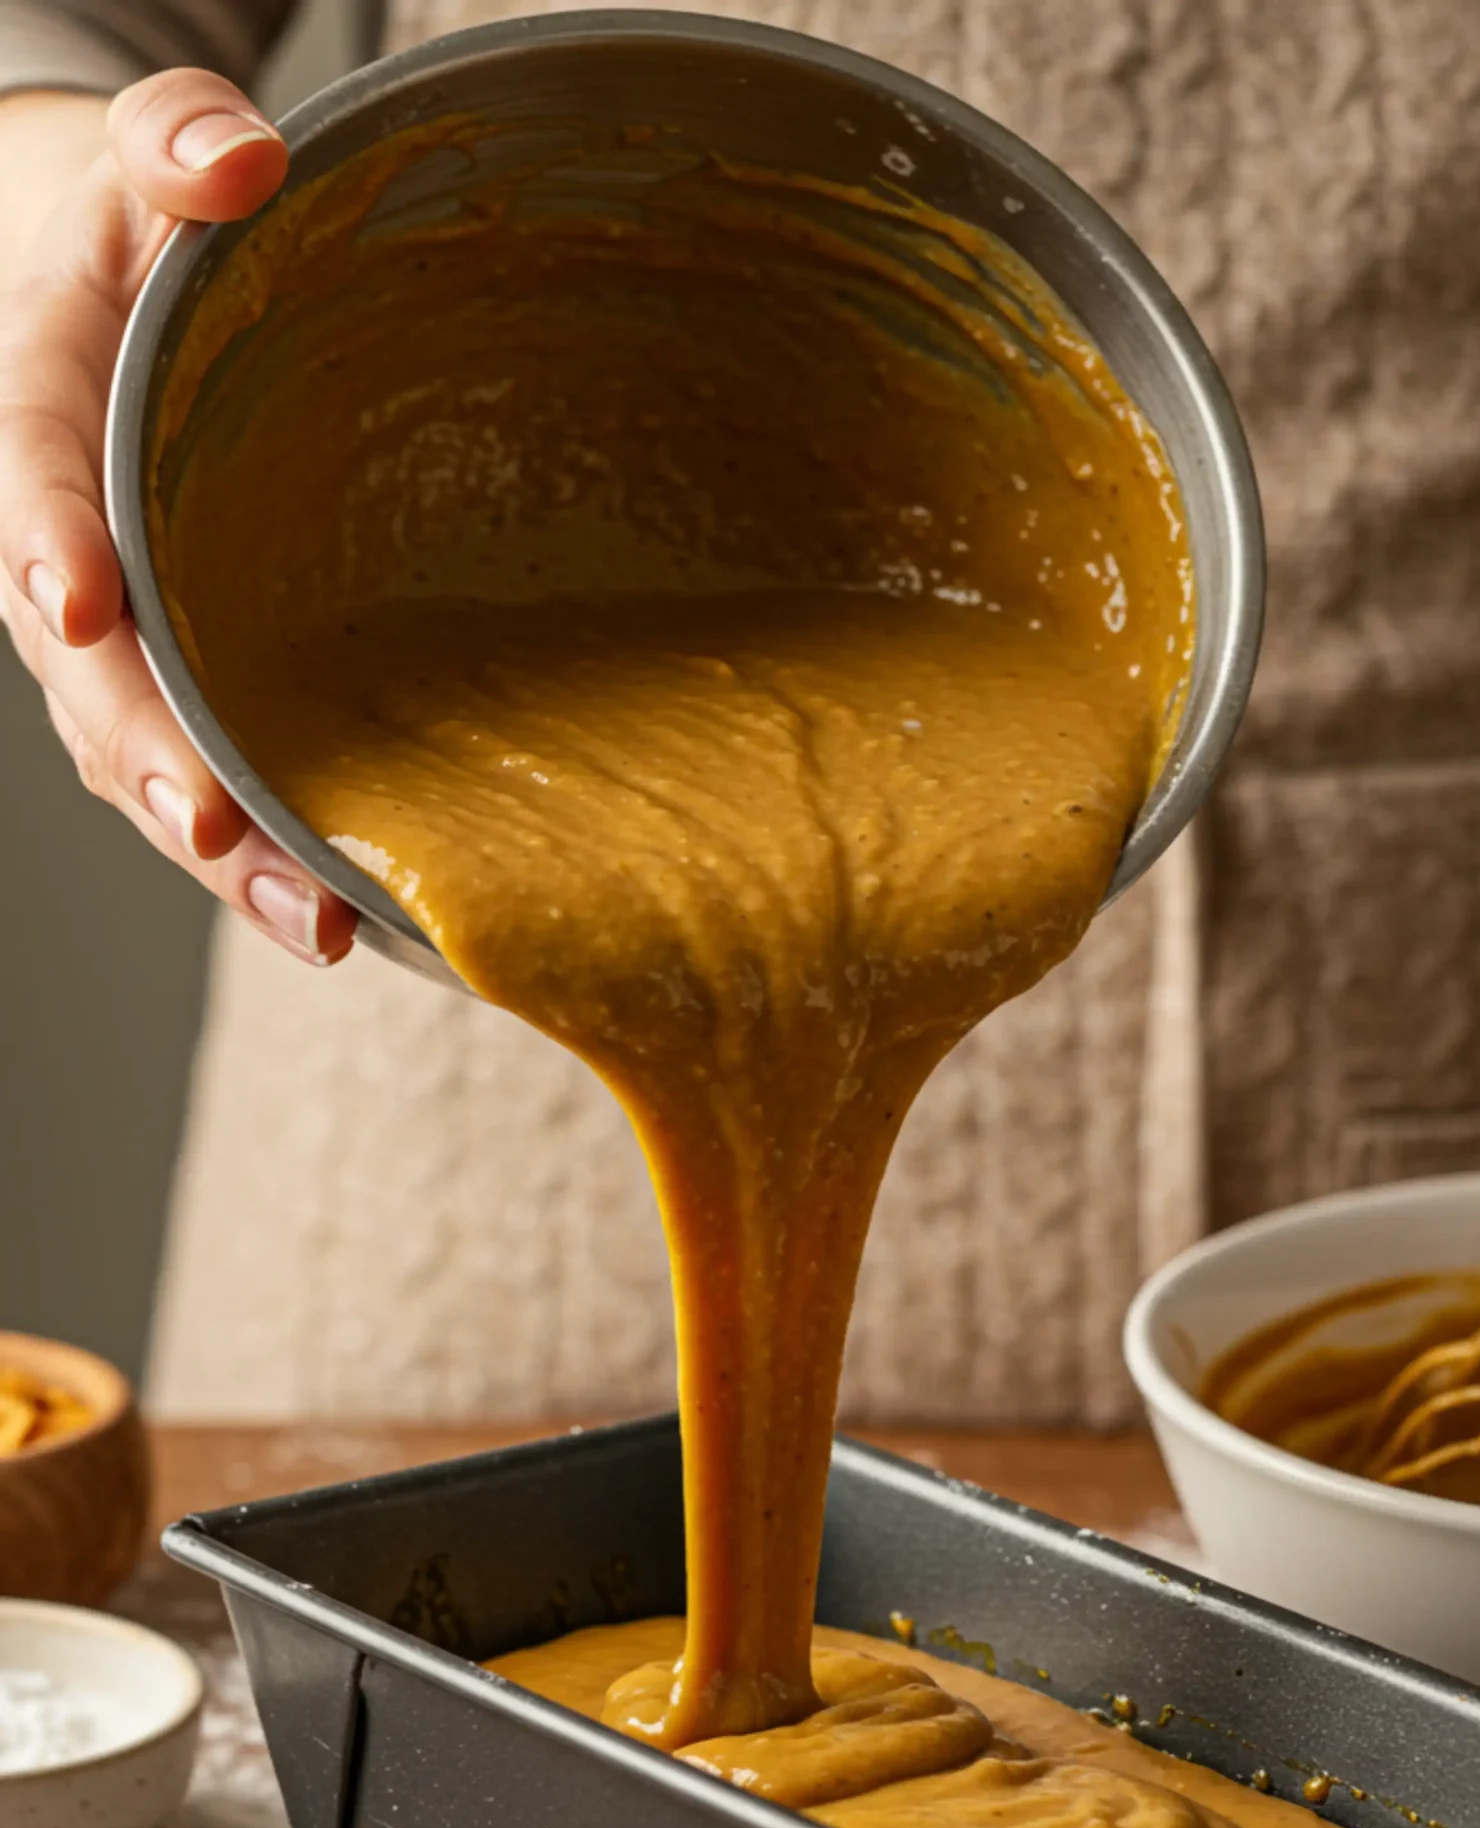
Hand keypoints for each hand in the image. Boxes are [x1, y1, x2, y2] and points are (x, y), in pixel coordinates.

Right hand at [0, 73, 356, 965]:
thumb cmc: (151, 241)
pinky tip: (346, 917)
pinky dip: (269, 854)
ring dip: (225, 855)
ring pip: (149, 762)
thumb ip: (179, 145)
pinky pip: (216, 779)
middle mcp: (71, 555)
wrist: (136, 311)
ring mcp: (130, 642)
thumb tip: (243, 153)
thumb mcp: (152, 165)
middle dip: (148, 757)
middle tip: (215, 824)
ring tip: (320, 928)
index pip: (29, 481)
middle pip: (90, 677)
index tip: (77, 605)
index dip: (46, 545)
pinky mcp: (195, 691)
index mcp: (45, 421)